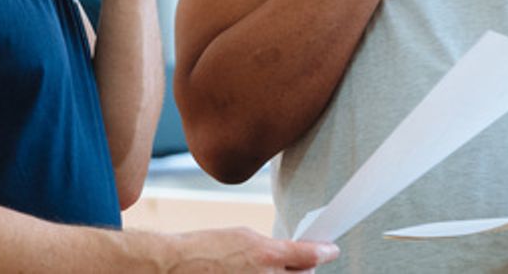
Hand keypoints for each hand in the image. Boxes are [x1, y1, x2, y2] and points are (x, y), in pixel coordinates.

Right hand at [166, 228, 338, 272]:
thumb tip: (287, 254)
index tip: (332, 249)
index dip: (324, 252)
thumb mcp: (243, 236)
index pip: (309, 255)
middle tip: (305, 262)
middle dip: (306, 269)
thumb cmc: (206, 248)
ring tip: (277, 272)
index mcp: (267, 255)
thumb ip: (270, 248)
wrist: (175, 267)